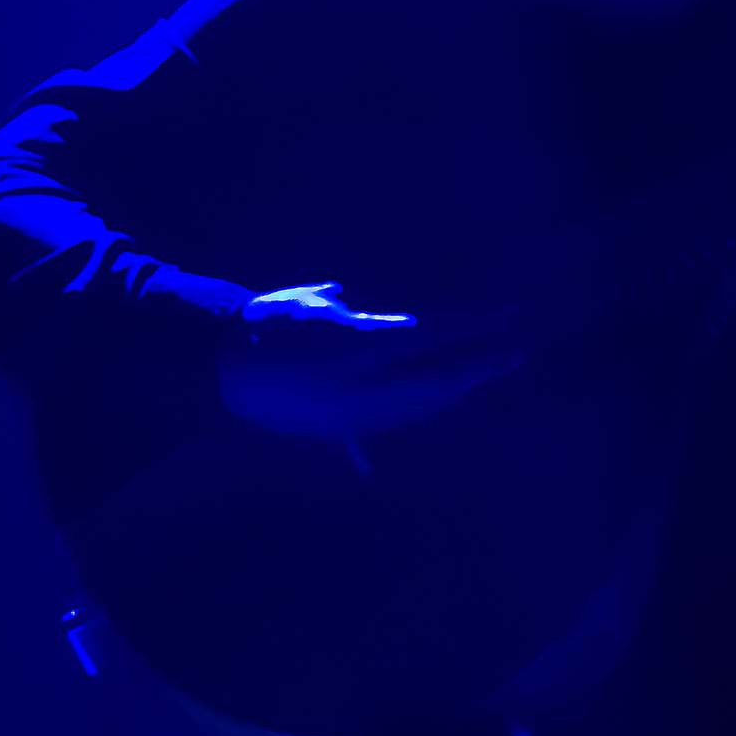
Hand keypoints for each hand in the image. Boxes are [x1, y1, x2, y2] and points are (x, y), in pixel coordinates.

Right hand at [218, 281, 528, 440]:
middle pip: (441, 378)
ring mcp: (357, 414)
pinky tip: (444, 399)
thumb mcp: (313, 304)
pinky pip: (396, 421)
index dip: (476, 326)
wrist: (219, 374)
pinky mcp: (342, 431)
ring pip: (423, 405)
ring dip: (457, 390)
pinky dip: (423, 408)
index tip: (509, 315)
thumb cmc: (266, 323)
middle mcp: (366, 384)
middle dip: (481, 366)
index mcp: (361, 345)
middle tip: (516, 353)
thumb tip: (369, 308)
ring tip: (484, 374)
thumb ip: (352, 312)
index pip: (435, 333)